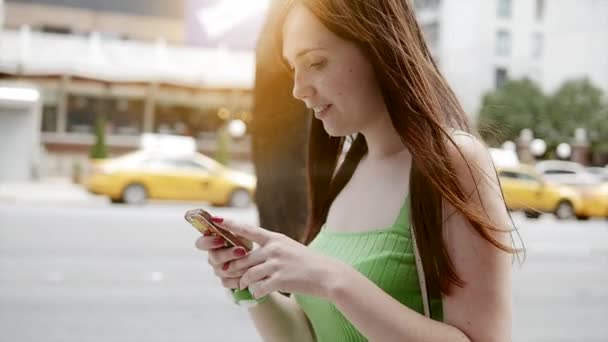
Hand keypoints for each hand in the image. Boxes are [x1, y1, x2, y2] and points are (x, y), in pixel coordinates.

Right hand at [194, 218, 249, 289]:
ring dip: (238, 266)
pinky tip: (248, 273)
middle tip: (242, 251)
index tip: (221, 240)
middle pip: (214, 258)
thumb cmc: (245, 241)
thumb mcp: (241, 231)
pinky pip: (228, 282)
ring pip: (222, 271)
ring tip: (251, 261)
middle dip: (229, 254)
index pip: (201, 243)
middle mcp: (212, 256)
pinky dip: (239, 277)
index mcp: (212, 242)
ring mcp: (217, 269)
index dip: (209, 243)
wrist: (258, 258)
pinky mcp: (225, 281)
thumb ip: (229, 226)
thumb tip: (217, 218)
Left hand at [214, 218, 347, 299]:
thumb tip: (250, 255)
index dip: (231, 226)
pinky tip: (260, 292)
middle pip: (243, 258)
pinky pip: (259, 288)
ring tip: (245, 285)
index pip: (249, 230)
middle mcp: (274, 249)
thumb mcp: (289, 247)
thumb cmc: (307, 262)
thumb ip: (271, 248)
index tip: (217, 220)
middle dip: (235, 268)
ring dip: (244, 282)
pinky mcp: (280, 280)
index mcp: (275, 238)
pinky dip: (256, 292)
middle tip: (229, 273)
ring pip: (248, 275)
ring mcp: (276, 264)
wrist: (326, 274)